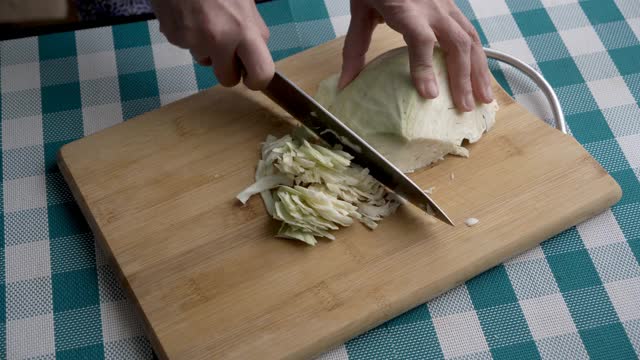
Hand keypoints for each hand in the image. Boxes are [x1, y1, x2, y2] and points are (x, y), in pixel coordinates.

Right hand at [151, 0, 273, 89]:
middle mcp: (221, 40)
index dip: (256, 79)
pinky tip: (190, 14)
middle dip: (228, 71)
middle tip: (225, 53)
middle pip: (228, 80)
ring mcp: (194, 40)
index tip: (249, 74)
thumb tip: (255, 52)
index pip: (261, 74)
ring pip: (204, 61)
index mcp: (245, 30)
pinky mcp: (174, 37)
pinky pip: (186, 46)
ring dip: (206, 48)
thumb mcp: (245, 3)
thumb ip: (252, 29)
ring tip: (204, 19)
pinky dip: (188, 35)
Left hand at [340, 0, 493, 111]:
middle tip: (463, 108)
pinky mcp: (453, 8)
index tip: (430, 95)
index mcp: (405, 8)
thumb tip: (346, 84)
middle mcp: (432, 8)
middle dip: (462, 79)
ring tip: (484, 99)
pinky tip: (481, 78)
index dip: (424, 68)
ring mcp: (446, 6)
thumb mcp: (360, 11)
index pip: (419, 39)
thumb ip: (355, 48)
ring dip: (479, 71)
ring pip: (471, 39)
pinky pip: (471, 34)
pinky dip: (479, 58)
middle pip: (456, 43)